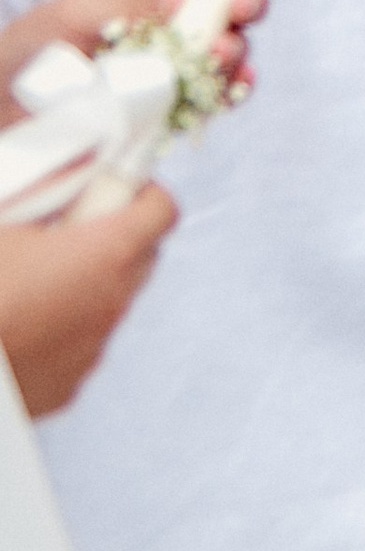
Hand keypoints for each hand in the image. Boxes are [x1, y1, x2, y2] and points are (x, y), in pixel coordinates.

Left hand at [0, 0, 308, 108]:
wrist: (3, 125)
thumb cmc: (22, 59)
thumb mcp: (66, 16)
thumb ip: (125, 5)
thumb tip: (179, 0)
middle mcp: (163, 27)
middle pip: (226, 7)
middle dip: (244, 6)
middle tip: (240, 11)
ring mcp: (169, 71)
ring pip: (226, 55)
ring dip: (233, 52)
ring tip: (217, 58)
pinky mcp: (168, 115)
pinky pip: (211, 101)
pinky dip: (226, 96)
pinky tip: (227, 93)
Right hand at [0, 192, 177, 415]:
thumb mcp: (9, 220)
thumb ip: (52, 186)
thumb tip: (77, 164)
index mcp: (108, 253)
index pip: (163, 210)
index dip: (144, 194)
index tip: (117, 190)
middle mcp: (113, 303)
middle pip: (142, 257)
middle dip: (118, 238)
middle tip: (73, 233)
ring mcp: (93, 349)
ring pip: (110, 303)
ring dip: (89, 287)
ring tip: (36, 282)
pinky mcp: (69, 386)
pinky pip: (81, 345)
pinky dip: (65, 330)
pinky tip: (24, 325)